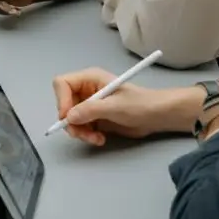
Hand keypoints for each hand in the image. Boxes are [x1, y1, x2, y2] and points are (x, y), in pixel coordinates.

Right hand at [52, 68, 201, 146]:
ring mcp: (90, 105)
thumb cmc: (140, 104)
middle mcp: (86, 90)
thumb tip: (69, 117)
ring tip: (96, 139)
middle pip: (64, 104)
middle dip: (71, 121)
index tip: (68, 117)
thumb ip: (91, 110)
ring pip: (71, 119)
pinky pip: (80, 128)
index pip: (62, 84)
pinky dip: (86, 135)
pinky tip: (100, 139)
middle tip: (82, 134)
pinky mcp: (94, 118)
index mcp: (90, 79)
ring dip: (80, 132)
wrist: (158, 117)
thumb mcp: (115, 106)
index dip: (61, 100)